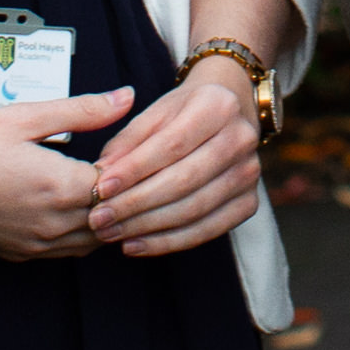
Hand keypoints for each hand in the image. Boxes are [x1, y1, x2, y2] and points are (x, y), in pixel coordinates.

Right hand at [0, 86, 132, 257]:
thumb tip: (126, 97)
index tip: (134, 143)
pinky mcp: (14, 253)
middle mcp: (49, 225)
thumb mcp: (22, 116)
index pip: (121, 185)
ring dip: (102, 215)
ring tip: (101, 182)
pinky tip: (69, 203)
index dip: (132, 164)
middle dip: (124, 193)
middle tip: (126, 162)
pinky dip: (77, 231)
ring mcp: (31, 245)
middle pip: (112, 217)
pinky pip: (63, 250)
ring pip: (90, 240)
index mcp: (57, 187)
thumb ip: (82, 110)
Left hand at [87, 60, 265, 256]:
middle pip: (184, 181)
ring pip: (194, 209)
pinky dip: (168, 242)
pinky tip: (137, 244)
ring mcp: (249, 173)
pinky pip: (207, 230)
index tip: (102, 188)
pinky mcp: (249, 203)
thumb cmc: (185, 112)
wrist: (229, 113)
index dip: (135, 170)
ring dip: (147, 227)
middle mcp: (241, 138)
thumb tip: (102, 173)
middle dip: (136, 204)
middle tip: (100, 218)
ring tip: (111, 232)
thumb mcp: (156, 111)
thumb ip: (129, 140)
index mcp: (218, 105)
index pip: (172, 145)